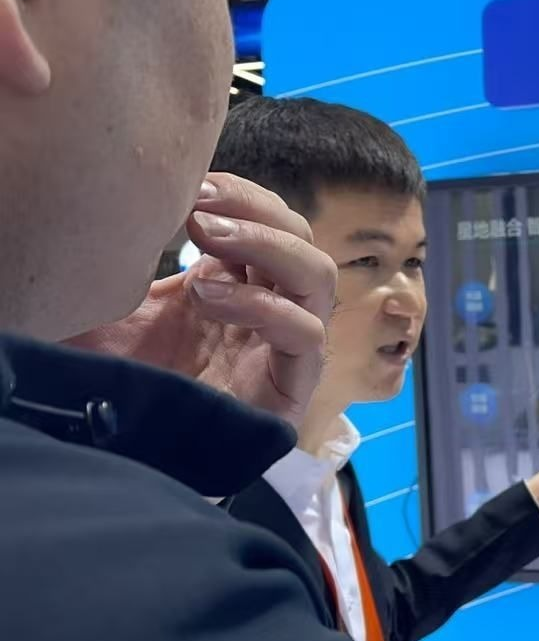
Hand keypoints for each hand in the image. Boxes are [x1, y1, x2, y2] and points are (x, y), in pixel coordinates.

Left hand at [64, 173, 336, 428]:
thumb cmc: (124, 383)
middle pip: (301, 240)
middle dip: (257, 212)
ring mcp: (286, 350)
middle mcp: (271, 312)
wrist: (126, 455)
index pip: (271, 224)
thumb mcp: (118, 307)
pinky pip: (308, 335)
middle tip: (198, 207)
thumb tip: (133, 200)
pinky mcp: (293, 390)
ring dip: (269, 246)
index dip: (242, 197)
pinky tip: (209, 297)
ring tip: (206, 240)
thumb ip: (134, 260)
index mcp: (238, 286)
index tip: (194, 185)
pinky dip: (266, 307)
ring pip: (318, 277)